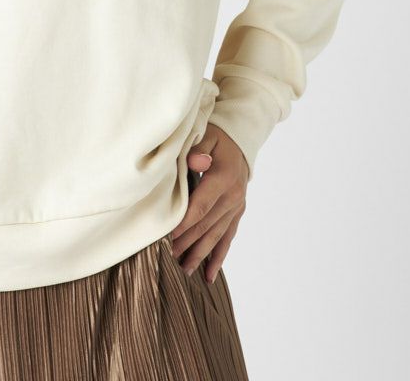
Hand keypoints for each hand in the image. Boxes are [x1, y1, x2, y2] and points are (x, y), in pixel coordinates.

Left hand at [169, 124, 249, 282]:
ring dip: (201, 254)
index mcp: (223, 177)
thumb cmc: (216, 138)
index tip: (169, 237)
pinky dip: (218, 257)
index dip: (185, 223)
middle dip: (188, 242)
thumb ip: (198, 150)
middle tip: (169, 257)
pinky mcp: (237, 213)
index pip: (201, 205)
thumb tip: (198, 161)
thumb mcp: (207, 136)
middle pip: (207, 224)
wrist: (240, 141)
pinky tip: (209, 274)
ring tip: (185, 270)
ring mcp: (237, 206)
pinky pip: (228, 238)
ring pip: (217, 235)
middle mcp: (233, 196)